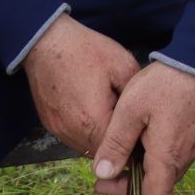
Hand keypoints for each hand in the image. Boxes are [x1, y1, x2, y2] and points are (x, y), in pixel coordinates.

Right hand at [22, 16, 141, 154]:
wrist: (46, 42)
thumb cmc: (86, 51)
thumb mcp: (124, 66)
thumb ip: (136, 96)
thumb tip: (145, 116)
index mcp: (92, 120)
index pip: (118, 149)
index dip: (135, 144)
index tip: (147, 136)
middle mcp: (71, 131)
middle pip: (102, 152)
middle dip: (119, 143)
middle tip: (134, 128)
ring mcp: (58, 130)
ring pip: (86, 147)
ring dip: (102, 139)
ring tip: (116, 120)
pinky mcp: (50, 125)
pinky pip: (73, 137)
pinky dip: (87, 132)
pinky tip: (98, 115)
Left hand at [90, 62, 194, 194]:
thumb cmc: (164, 84)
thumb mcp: (130, 110)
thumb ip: (115, 144)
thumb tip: (104, 174)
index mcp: (166, 157)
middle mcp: (183, 158)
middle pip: (156, 187)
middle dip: (128, 188)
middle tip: (102, 173)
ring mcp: (192, 147)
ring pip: (164, 171)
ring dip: (140, 171)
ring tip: (117, 154)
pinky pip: (173, 157)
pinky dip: (153, 158)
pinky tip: (140, 141)